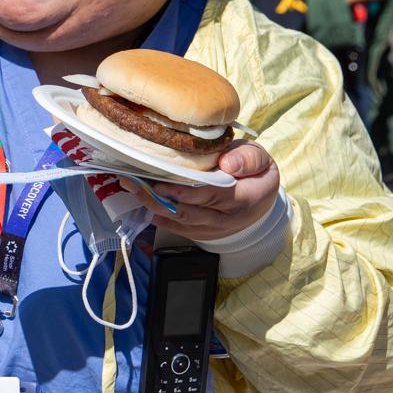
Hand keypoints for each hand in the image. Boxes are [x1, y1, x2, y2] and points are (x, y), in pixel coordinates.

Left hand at [131, 142, 281, 241]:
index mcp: (244, 198)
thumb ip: (247, 158)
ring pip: (180, 222)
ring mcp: (213, 230)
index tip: (160, 182)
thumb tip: (228, 164)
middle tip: (133, 183)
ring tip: (132, 189)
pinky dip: (159, 217)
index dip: (184, 191)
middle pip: (189, 212)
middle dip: (158, 198)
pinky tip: (142, 202)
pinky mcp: (202, 234)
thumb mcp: (260, 159)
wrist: (260, 202)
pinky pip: (177, 228)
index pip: (211, 196)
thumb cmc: (255, 173)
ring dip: (153, 206)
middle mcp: (227, 219)